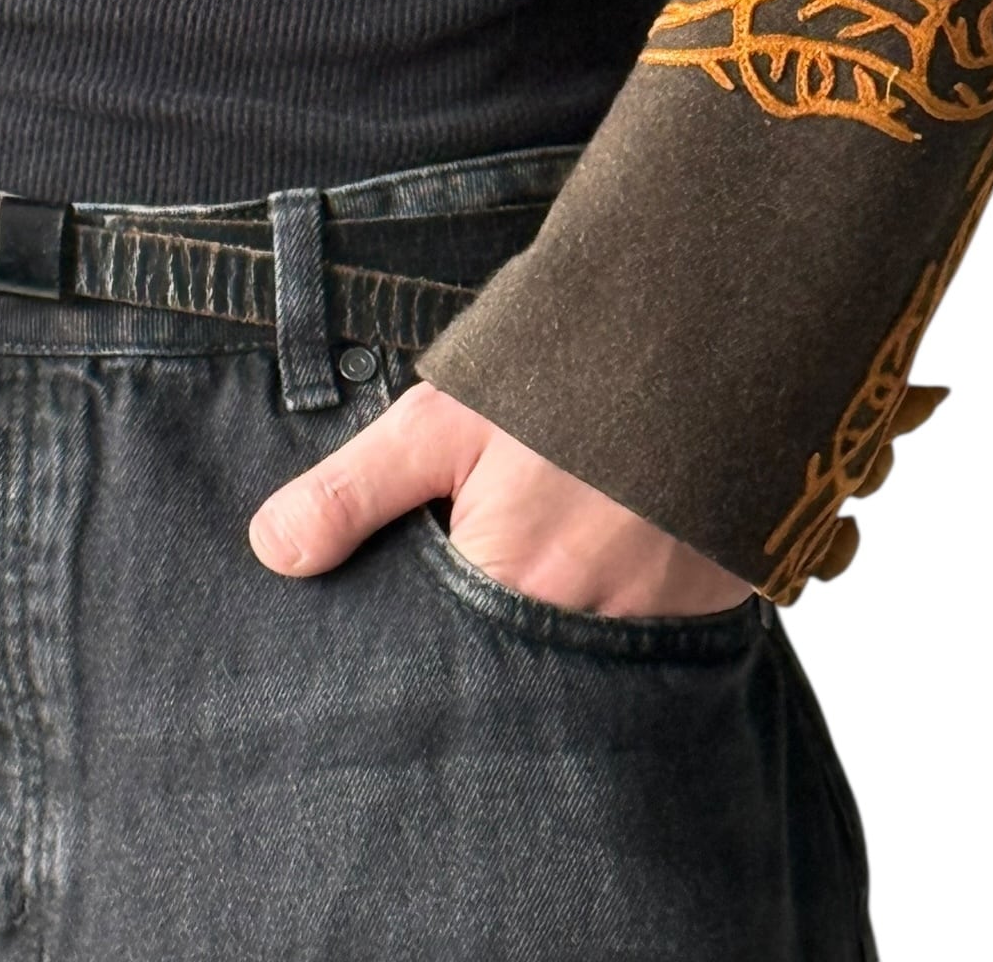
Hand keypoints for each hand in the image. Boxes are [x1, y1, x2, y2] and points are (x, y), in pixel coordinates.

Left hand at [249, 381, 750, 617]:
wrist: (719, 329)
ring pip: (584, 650)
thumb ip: (356, 492)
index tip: (418, 593)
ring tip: (551, 552)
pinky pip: (651, 633)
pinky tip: (609, 549)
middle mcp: (591, 627)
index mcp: (513, 585)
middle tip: (492, 559)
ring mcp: (663, 619)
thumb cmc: (568, 370)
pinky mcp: (715, 601)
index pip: (442, 659)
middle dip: (493, 631)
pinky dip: (623, 603)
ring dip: (560, 618)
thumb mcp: (444, 418)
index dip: (423, 636)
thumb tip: (272, 552)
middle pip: (517, 662)